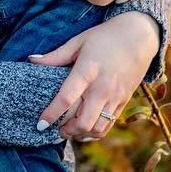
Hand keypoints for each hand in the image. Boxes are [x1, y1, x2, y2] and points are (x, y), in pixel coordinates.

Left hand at [30, 11, 158, 140]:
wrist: (138, 37)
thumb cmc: (104, 37)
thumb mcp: (78, 41)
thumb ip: (56, 56)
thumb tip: (32, 60)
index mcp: (87, 70)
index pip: (67, 98)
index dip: (52, 114)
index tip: (40, 124)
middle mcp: (102, 87)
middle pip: (84, 121)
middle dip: (67, 130)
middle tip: (55, 129)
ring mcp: (115, 97)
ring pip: (98, 128)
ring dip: (81, 134)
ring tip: (69, 130)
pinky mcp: (124, 102)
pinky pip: (109, 125)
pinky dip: (95, 132)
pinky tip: (85, 129)